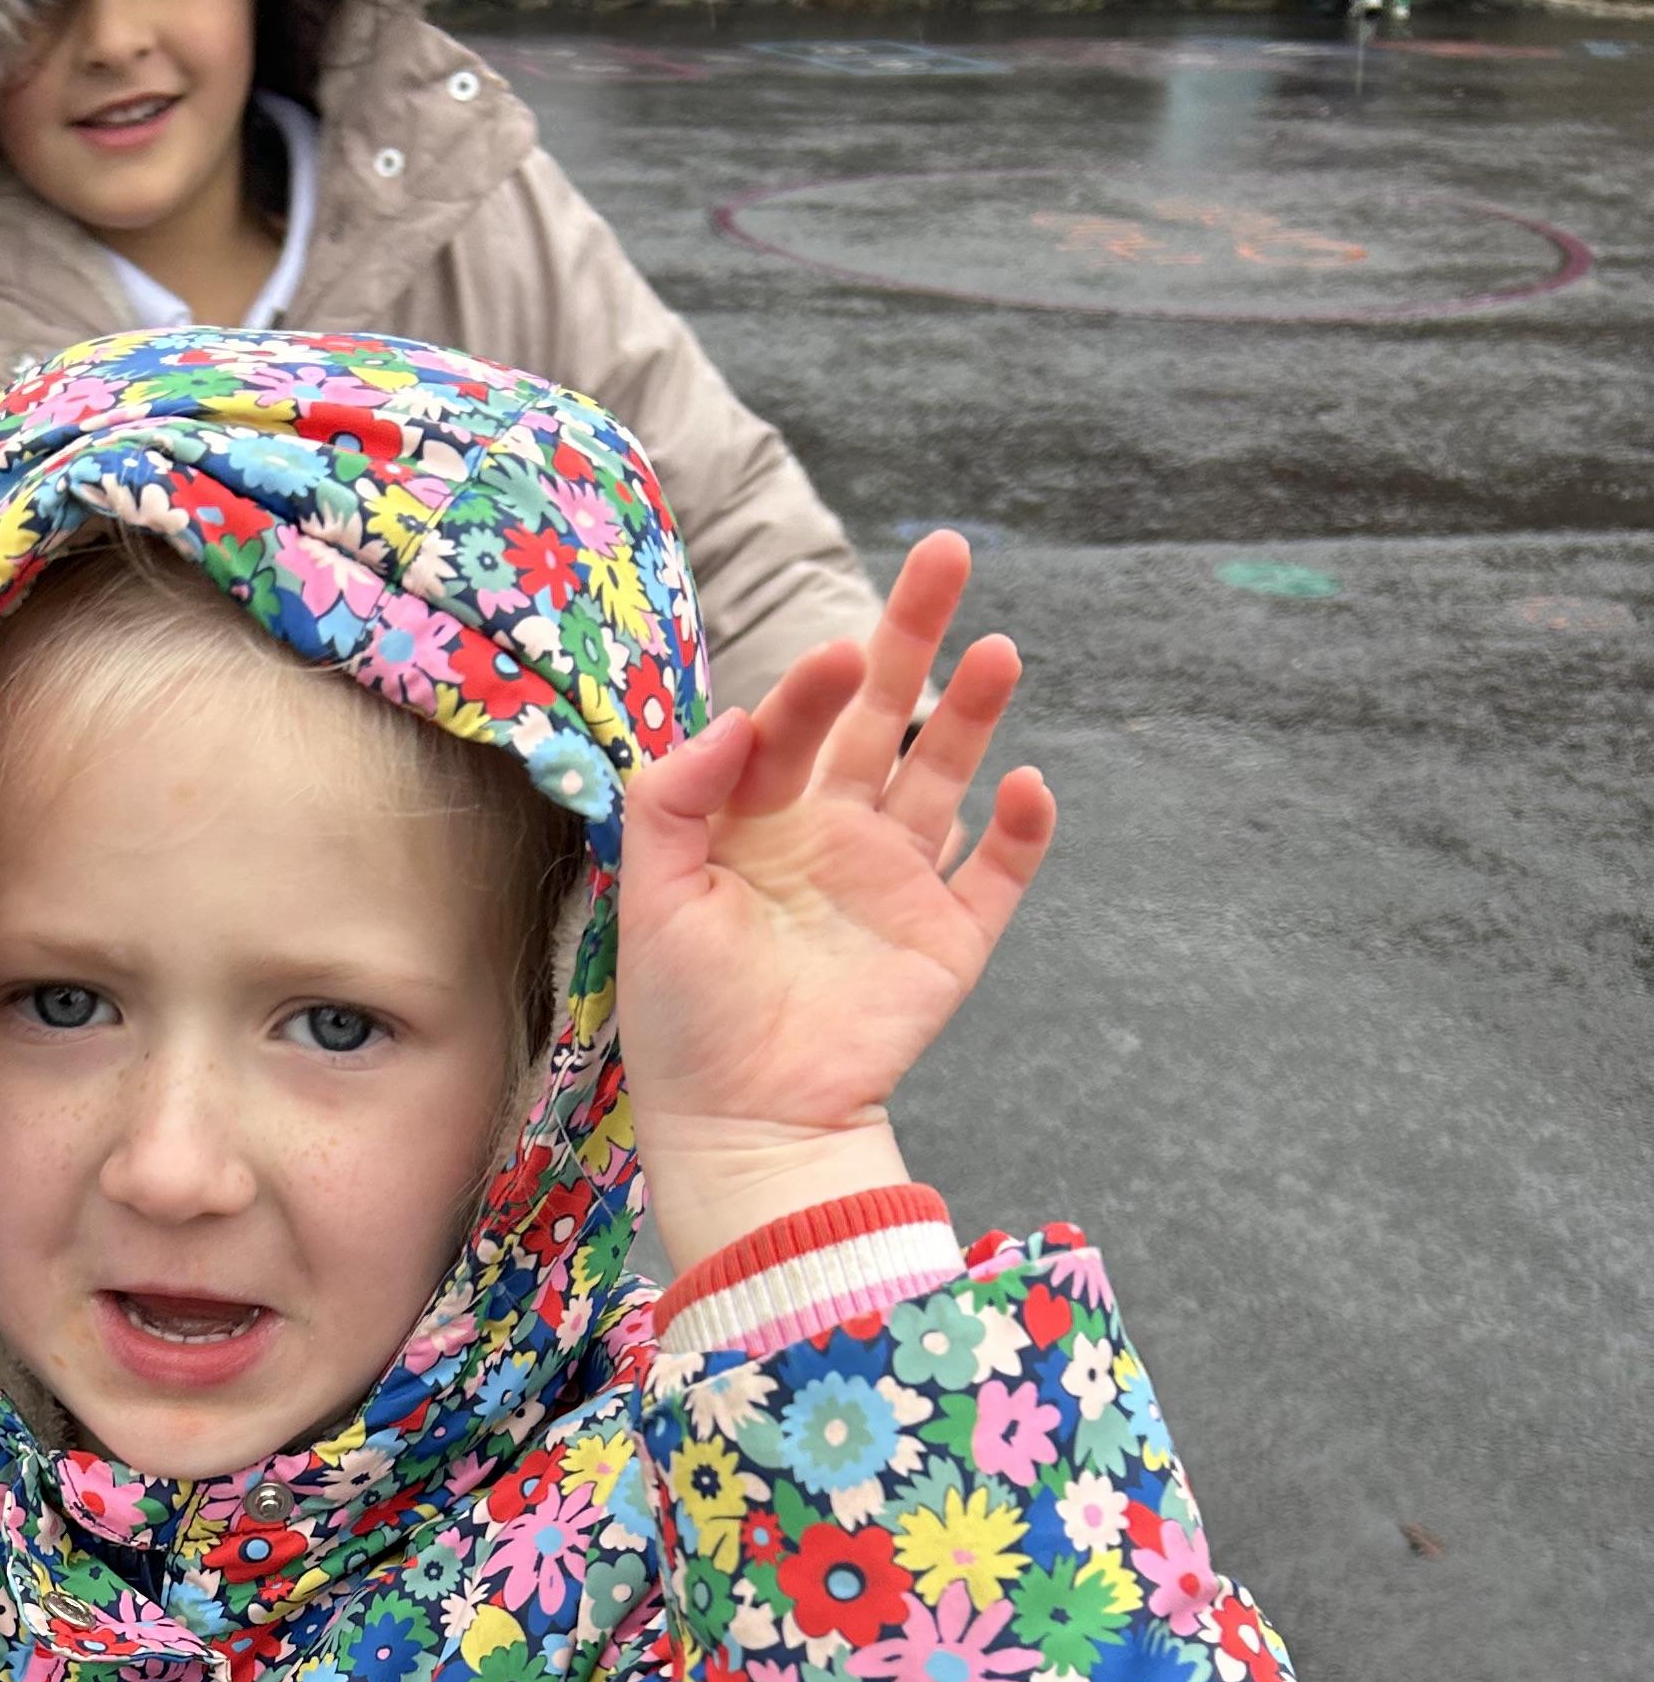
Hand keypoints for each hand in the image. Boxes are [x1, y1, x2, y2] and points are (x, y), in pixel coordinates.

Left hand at [614, 532, 1055, 1272]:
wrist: (742, 1130)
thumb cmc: (682, 1023)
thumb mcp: (650, 901)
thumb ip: (672, 800)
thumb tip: (736, 720)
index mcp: (760, 822)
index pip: (798, 724)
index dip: (813, 684)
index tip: (829, 660)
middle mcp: (833, 838)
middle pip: (884, 717)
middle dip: (912, 635)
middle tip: (946, 551)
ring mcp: (896, 886)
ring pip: (947, 777)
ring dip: (975, 714)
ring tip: (1000, 649)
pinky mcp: (947, 943)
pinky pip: (998, 876)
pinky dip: (1023, 833)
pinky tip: (1030, 785)